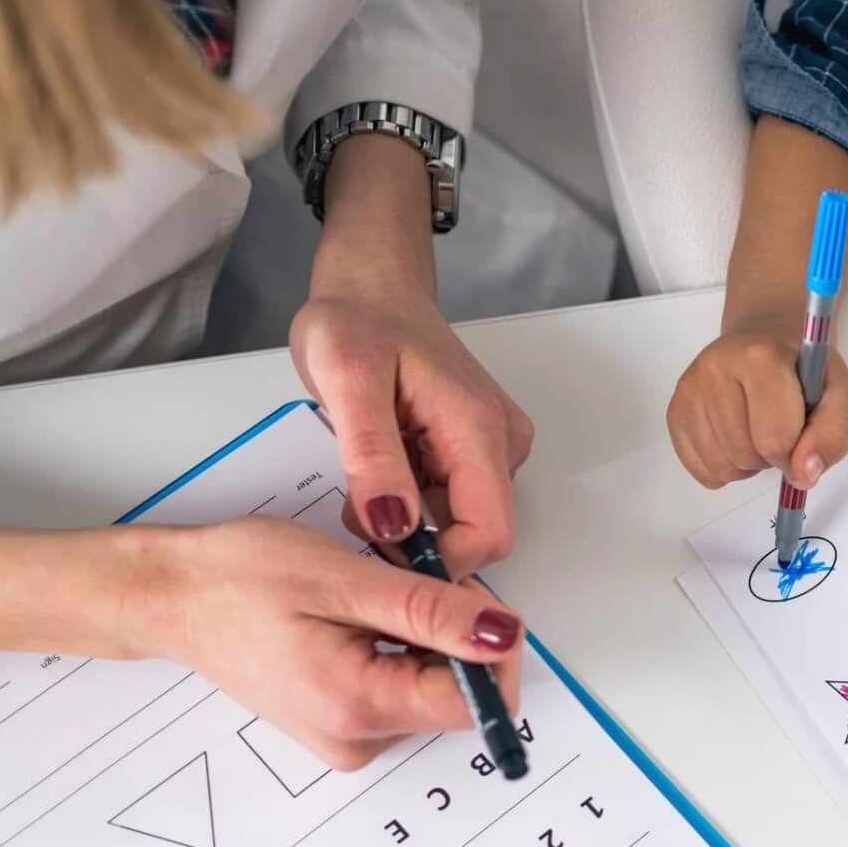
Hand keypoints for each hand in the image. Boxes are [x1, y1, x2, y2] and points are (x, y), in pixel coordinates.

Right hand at [143, 517, 525, 769]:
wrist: (174, 596)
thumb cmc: (243, 578)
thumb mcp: (348, 580)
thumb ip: (433, 612)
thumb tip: (505, 634)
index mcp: (358, 708)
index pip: (475, 703)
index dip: (489, 647)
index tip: (462, 594)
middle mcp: (356, 739)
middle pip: (456, 697)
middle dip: (455, 635)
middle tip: (407, 581)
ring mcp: (347, 736)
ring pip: (432, 689)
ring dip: (427, 638)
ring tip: (370, 597)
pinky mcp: (341, 723)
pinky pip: (402, 689)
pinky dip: (402, 649)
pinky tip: (360, 617)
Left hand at [291, 288, 531, 575]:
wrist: (372, 286)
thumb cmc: (358, 319)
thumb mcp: (347, 379)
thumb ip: (372, 455)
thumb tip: (393, 525)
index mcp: (477, 427)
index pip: (488, 534)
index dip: (437, 560)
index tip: (378, 546)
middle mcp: (500, 442)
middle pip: (475, 533)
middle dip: (415, 538)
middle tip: (359, 500)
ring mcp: (492, 446)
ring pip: (459, 521)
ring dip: (409, 517)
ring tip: (367, 471)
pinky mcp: (476, 448)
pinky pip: (449, 500)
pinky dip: (411, 499)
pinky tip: (383, 464)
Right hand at [667, 318, 847, 488]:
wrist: (765, 340)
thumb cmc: (803, 370)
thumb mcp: (838, 394)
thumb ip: (832, 434)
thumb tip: (804, 475)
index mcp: (760, 356)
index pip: (775, 438)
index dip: (797, 452)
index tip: (803, 437)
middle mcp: (715, 367)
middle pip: (746, 454)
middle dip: (771, 457)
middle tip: (780, 429)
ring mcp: (689, 389)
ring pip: (721, 467)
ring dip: (748, 465)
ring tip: (758, 432)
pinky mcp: (674, 410)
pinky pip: (701, 470)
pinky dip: (725, 469)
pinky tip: (737, 440)